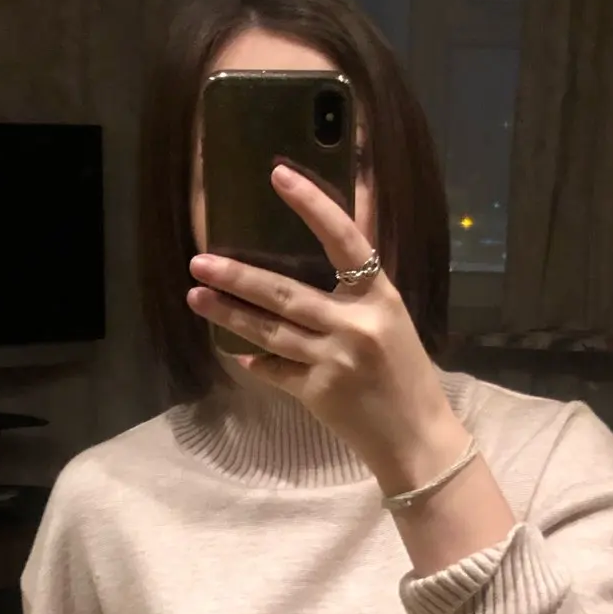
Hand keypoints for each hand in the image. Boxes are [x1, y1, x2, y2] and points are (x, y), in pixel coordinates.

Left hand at [187, 164, 468, 495]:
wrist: (417, 438)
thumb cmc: (407, 374)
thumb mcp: (393, 317)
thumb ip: (363, 276)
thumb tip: (351, 214)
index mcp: (380, 297)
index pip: (344, 239)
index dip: (312, 205)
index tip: (278, 175)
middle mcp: (356, 325)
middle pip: (285, 293)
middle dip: (237, 276)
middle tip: (198, 259)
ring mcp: (335, 361)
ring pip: (269, 331)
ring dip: (228, 314)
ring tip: (195, 295)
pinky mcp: (319, 393)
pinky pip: (275, 370)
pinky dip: (255, 359)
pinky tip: (233, 351)